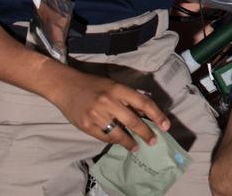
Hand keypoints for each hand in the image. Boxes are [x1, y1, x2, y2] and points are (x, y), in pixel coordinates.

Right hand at [45, 68, 168, 151]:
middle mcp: (108, 102)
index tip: (166, 126)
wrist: (65, 86)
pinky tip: (119, 142)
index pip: (143, 102)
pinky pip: (104, 137)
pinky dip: (113, 140)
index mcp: (118, 89)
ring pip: (118, 133)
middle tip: (153, 141)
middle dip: (146, 133)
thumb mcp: (114, 86)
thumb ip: (129, 99)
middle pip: (133, 121)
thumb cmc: (93, 84)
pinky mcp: (86, 126)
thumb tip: (146, 113)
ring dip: (129, 142)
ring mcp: (96, 115)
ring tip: (137, 147)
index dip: (157, 115)